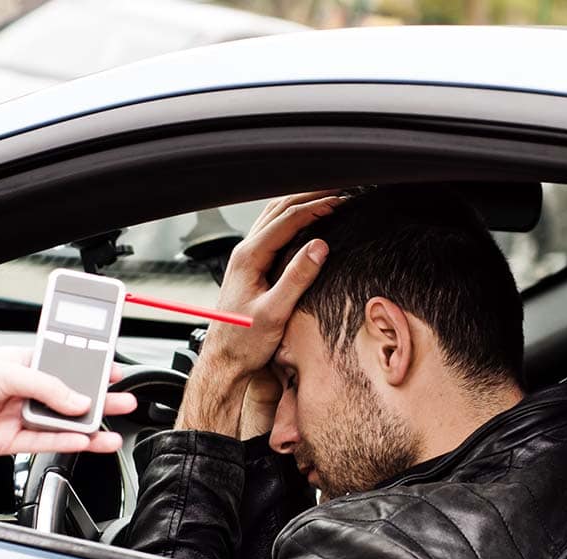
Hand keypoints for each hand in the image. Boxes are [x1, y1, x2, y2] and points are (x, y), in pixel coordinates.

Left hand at [0, 347, 136, 456]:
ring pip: (61, 425)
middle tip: (124, 403)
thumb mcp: (10, 371)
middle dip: (99, 401)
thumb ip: (48, 387)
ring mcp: (18, 416)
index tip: (115, 375)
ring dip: (86, 429)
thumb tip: (78, 400)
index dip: (92, 372)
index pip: (69, 368)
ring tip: (111, 431)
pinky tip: (84, 442)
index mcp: (27, 365)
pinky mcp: (9, 441)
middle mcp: (25, 391)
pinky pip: (44, 443)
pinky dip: (65, 443)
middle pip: (70, 399)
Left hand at [176, 190, 342, 434]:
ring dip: (300, 203)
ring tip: (327, 197)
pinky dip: (292, 219)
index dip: (316, 207)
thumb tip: (319, 246)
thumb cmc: (245, 343)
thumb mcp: (275, 313)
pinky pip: (271, 231)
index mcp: (248, 258)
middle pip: (278, 209)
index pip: (286, 220)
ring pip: (273, 216)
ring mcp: (245, 258)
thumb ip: (297, 278)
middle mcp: (243, 253)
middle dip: (309, 196)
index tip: (341, 202)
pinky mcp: (250, 267)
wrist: (224, 361)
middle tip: (340, 190)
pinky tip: (307, 222)